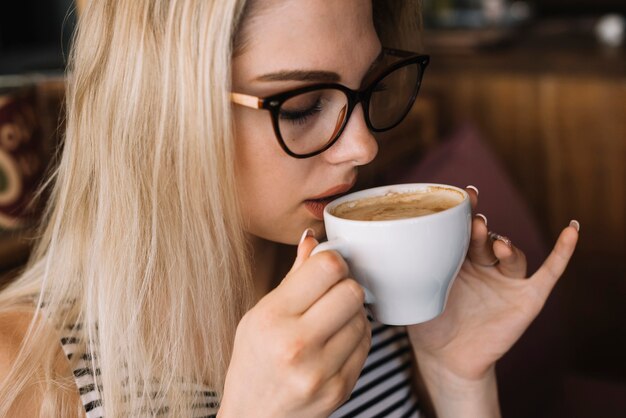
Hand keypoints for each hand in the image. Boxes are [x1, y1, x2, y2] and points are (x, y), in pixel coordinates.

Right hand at [219, 231, 370, 417]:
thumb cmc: (253, 362)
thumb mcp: (259, 316)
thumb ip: (292, 278)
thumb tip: (313, 238)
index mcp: (272, 319)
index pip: (327, 268)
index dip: (333, 261)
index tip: (328, 268)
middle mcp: (296, 345)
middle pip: (352, 291)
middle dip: (345, 286)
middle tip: (332, 293)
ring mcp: (321, 371)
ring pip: (363, 318)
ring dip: (352, 314)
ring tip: (332, 321)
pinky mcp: (341, 389)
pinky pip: (366, 346)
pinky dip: (356, 337)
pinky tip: (336, 341)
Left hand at [406, 188, 578, 414]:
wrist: (446, 358)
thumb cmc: (426, 322)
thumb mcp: (410, 291)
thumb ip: (396, 268)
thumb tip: (352, 243)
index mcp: (454, 256)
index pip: (461, 227)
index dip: (464, 210)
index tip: (462, 194)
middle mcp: (481, 263)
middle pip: (484, 237)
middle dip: (479, 227)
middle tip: (472, 219)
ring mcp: (505, 279)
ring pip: (510, 252)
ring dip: (504, 244)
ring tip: (493, 244)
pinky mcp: (526, 297)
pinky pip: (549, 271)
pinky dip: (562, 251)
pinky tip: (572, 230)